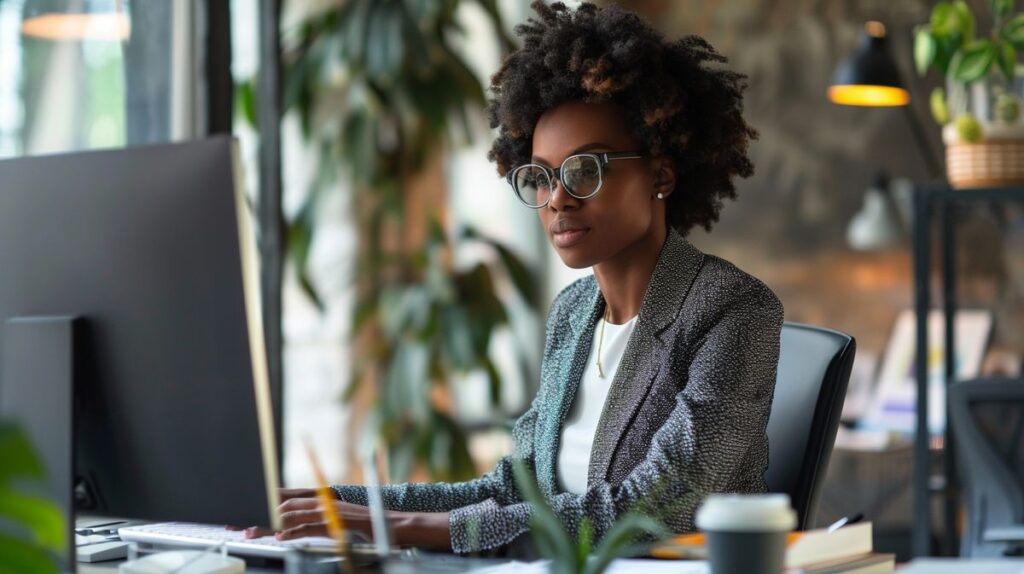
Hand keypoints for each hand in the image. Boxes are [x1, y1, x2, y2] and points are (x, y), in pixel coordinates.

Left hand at [231, 487, 451, 549]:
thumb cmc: (371, 526)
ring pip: (295, 514)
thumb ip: (321, 522)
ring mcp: (333, 510)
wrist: (397, 525)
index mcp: (325, 499)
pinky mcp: (339, 523)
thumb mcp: (340, 522)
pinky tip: (281, 538)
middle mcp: (327, 501)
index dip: (268, 502)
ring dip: (271, 524)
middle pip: (288, 504)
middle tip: (242, 524)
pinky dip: (294, 533)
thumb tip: (296, 528)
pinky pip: (312, 527)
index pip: (292, 497)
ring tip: (253, 531)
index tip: (247, 509)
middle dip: (261, 512)